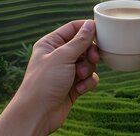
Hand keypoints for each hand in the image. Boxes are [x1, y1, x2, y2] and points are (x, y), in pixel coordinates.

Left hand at [0, 20, 99, 135]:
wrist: (38, 113)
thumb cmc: (44, 82)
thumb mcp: (63, 56)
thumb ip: (80, 40)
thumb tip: (90, 24)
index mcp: (51, 43)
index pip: (72, 28)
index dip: (87, 29)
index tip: (101, 32)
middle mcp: (58, 55)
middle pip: (83, 45)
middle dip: (90, 53)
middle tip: (92, 58)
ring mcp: (66, 71)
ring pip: (88, 62)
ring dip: (88, 69)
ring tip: (80, 77)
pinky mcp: (73, 86)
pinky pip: (88, 78)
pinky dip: (87, 83)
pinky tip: (80, 89)